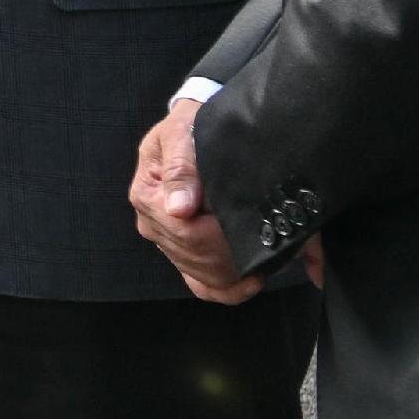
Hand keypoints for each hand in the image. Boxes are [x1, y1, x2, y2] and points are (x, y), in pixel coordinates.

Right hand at [128, 98, 260, 304]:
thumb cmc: (188, 128)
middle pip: (196, 259)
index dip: (220, 236)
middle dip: (234, 255)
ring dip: (236, 272)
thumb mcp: (182, 133)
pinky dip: (228, 290)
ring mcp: (169, 243)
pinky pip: (203, 286)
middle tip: (269, 239)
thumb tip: (179, 209)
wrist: (194, 129)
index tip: (250, 224)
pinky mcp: (184, 255)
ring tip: (267, 256)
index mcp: (148, 196)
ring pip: (204, 277)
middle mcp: (153, 225)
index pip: (185, 233)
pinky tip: (252, 281)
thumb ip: (181, 166)